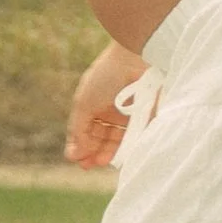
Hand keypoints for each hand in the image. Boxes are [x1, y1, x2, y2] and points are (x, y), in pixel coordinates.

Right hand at [66, 41, 145, 167]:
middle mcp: (111, 109)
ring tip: (104, 161)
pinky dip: (130, 146)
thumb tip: (73, 155)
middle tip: (90, 165)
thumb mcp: (84, 103)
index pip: (86, 130)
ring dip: (110, 152)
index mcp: (94, 103)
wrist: (137, 58)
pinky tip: (121, 155)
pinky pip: (139, 135)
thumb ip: (79, 130)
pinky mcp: (148, 114)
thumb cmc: (107, 77)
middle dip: (95, 152)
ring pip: (119, 139)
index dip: (82, 146)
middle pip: (102, 137)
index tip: (79, 160)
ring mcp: (131, 112)